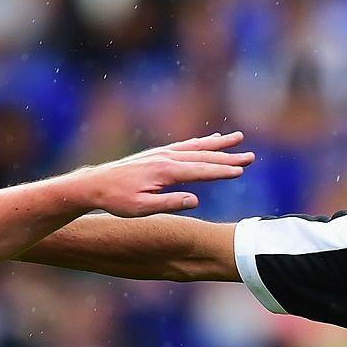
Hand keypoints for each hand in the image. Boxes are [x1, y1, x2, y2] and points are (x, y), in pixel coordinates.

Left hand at [77, 131, 253, 216]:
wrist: (95, 184)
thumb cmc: (117, 201)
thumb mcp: (141, 209)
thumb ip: (168, 203)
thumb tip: (194, 200)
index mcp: (164, 172)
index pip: (199, 171)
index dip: (221, 171)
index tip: (241, 170)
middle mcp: (165, 157)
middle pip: (203, 156)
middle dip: (228, 156)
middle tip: (251, 155)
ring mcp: (162, 153)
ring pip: (196, 147)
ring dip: (218, 144)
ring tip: (238, 138)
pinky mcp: (158, 153)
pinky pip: (185, 145)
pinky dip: (201, 142)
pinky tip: (212, 140)